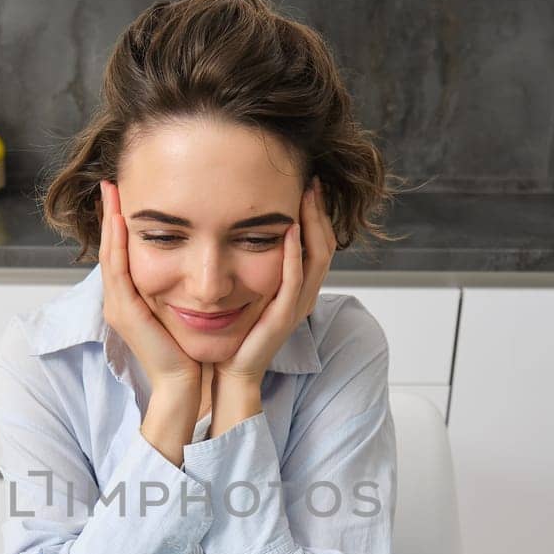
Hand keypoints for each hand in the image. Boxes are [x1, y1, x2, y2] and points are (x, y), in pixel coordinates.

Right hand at [98, 179, 201, 394]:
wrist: (184, 382)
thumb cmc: (186, 349)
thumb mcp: (178, 309)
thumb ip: (175, 286)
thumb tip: (188, 259)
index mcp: (128, 300)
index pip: (119, 253)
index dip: (118, 223)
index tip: (122, 193)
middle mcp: (117, 301)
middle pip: (109, 249)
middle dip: (110, 215)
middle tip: (110, 183)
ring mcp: (117, 307)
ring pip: (109, 256)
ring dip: (111, 222)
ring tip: (112, 193)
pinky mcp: (125, 312)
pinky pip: (117, 271)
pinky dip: (118, 244)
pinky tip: (122, 222)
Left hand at [214, 177, 336, 384]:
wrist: (228, 371)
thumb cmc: (234, 333)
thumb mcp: (248, 291)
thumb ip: (253, 266)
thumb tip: (243, 231)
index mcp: (297, 289)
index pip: (317, 244)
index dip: (316, 215)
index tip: (305, 184)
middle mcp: (303, 296)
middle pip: (324, 246)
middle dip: (319, 212)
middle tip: (311, 181)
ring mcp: (296, 307)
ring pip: (317, 258)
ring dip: (313, 224)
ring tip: (306, 196)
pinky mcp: (282, 317)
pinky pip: (294, 280)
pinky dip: (293, 253)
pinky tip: (288, 229)